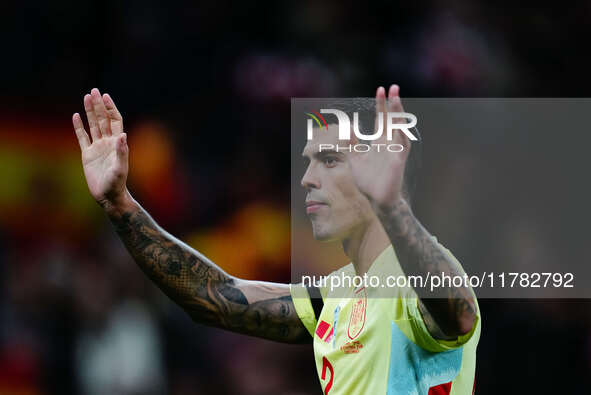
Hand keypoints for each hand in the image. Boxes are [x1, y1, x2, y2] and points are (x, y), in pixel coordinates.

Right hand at [72, 88, 128, 207]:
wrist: (108, 196)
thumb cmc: (117, 183)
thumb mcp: (120, 168)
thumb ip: (122, 151)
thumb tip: (123, 134)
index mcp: (117, 143)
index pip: (115, 121)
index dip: (111, 108)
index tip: (106, 96)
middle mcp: (108, 143)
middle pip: (103, 119)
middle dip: (99, 105)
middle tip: (94, 90)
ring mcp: (97, 148)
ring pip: (93, 125)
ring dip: (89, 112)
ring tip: (86, 97)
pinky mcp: (87, 155)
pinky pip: (82, 137)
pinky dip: (79, 127)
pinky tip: (75, 116)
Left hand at [348, 84, 410, 209]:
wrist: (376, 199)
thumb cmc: (367, 181)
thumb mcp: (355, 159)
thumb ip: (352, 144)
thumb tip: (347, 128)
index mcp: (380, 142)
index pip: (382, 120)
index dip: (381, 105)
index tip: (380, 90)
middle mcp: (390, 144)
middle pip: (393, 120)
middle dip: (393, 104)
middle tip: (394, 86)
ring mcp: (395, 152)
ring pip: (400, 129)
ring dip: (398, 115)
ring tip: (396, 99)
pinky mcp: (398, 162)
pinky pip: (402, 146)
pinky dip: (401, 135)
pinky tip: (399, 124)